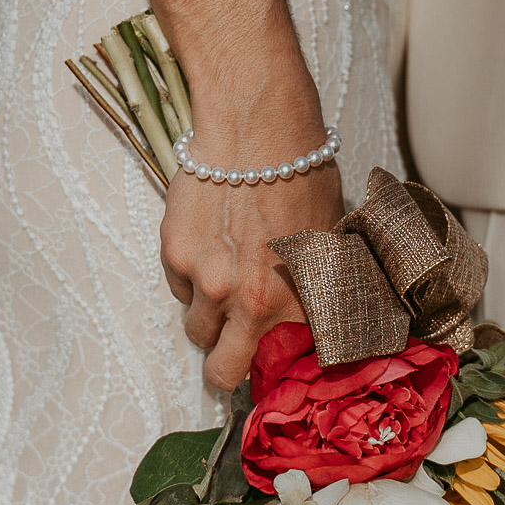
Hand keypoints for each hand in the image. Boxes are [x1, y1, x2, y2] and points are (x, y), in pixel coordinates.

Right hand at [159, 90, 343, 390]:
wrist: (257, 131)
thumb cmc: (302, 178)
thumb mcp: (327, 240)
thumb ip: (313, 288)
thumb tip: (310, 319)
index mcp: (299, 304)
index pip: (280, 367)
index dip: (272, 368)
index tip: (269, 364)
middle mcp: (253, 304)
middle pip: (223, 373)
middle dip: (226, 369)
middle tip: (230, 353)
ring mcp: (210, 284)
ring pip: (196, 332)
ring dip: (208, 317)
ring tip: (222, 280)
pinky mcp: (177, 258)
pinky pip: (179, 289)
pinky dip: (189, 278)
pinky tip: (208, 244)